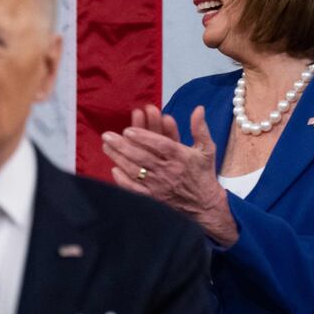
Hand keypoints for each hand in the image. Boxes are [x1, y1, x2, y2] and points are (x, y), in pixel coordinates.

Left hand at [102, 105, 237, 245]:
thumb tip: (198, 108)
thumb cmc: (203, 174)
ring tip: (106, 146)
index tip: (128, 130)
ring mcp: (159, 186)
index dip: (144, 137)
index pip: (161, 145)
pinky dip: (124, 181)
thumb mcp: (207, 149)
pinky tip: (114, 169)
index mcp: (181, 157)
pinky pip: (135, 189)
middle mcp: (169, 171)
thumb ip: (200, 129)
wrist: (205, 205)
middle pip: (143, 157)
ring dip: (119, 158)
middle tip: (107, 135)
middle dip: (123, 145)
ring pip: (136, 171)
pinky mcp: (153, 198)